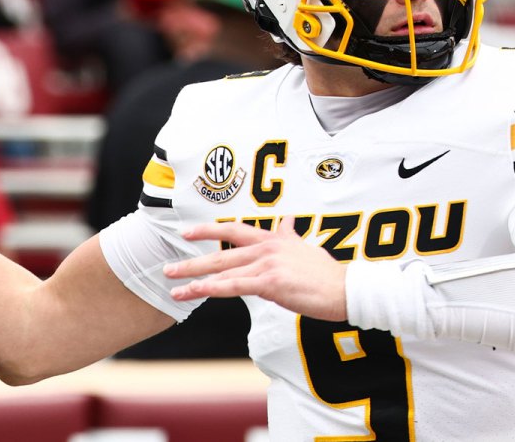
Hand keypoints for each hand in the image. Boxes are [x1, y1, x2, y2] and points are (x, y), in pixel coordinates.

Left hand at [164, 216, 347, 320]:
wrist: (347, 289)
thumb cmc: (327, 274)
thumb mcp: (307, 247)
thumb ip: (291, 235)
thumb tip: (288, 221)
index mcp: (273, 239)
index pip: (233, 230)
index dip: (208, 230)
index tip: (186, 232)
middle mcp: (267, 248)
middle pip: (221, 253)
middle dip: (191, 261)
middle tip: (167, 268)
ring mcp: (268, 265)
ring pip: (223, 271)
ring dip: (194, 280)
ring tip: (173, 287)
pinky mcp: (271, 284)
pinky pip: (235, 287)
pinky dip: (212, 289)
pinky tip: (195, 292)